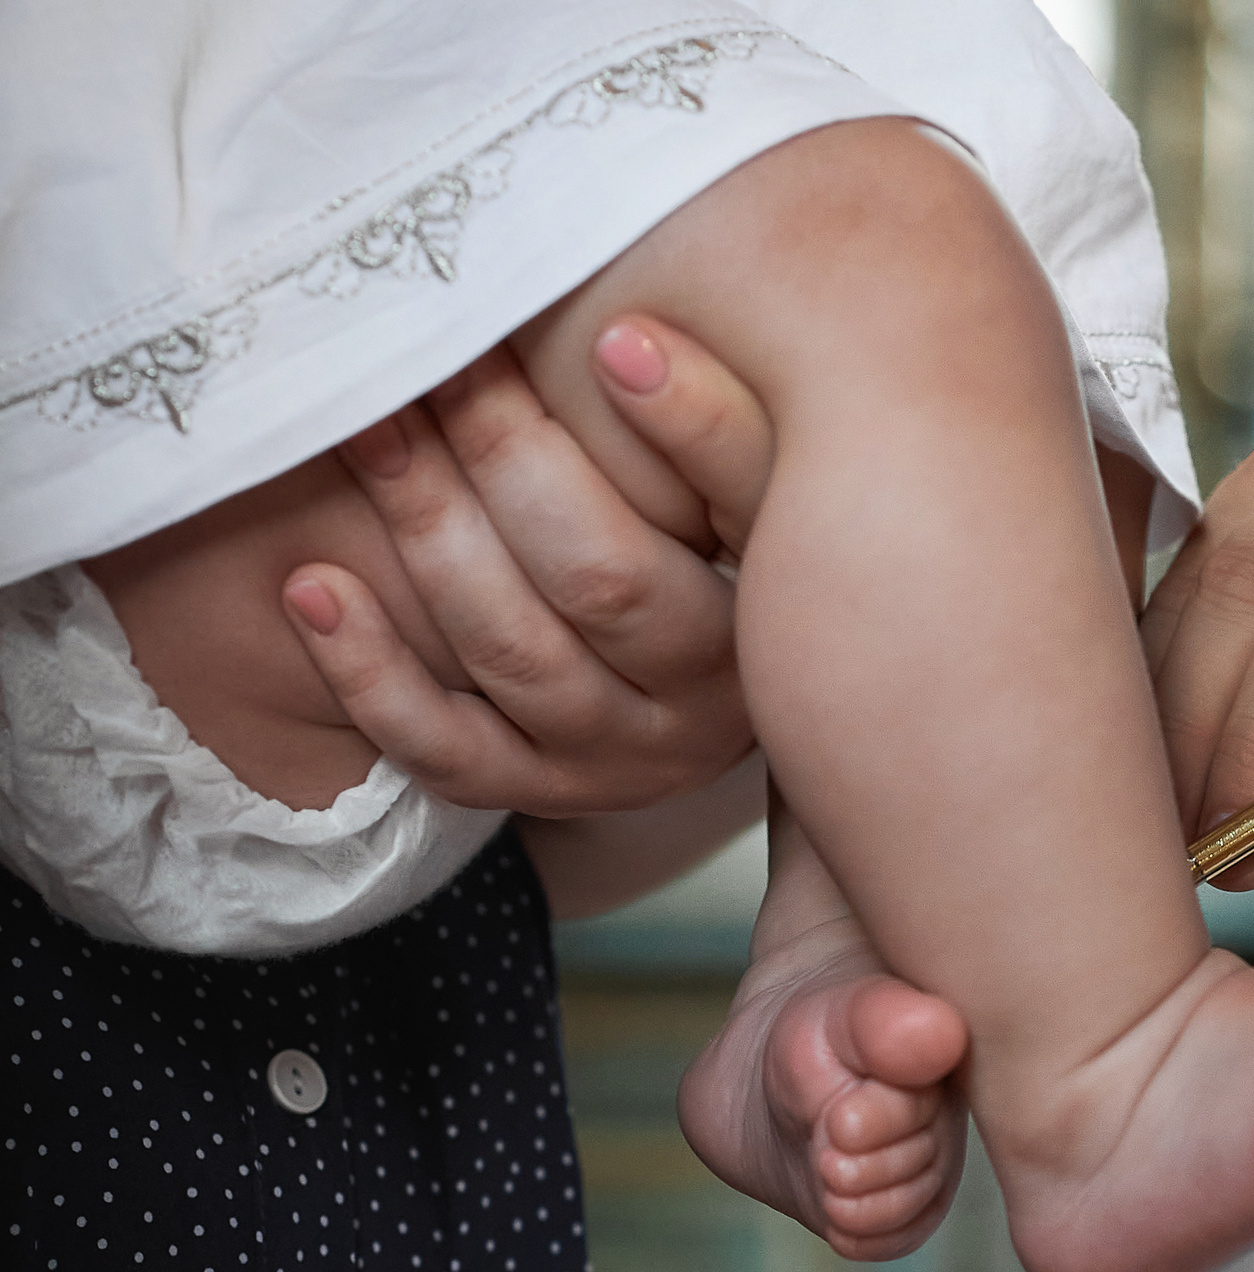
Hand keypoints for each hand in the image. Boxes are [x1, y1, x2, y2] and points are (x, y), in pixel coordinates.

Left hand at [281, 334, 774, 815]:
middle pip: (598, 579)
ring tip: (365, 428)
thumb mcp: (769, 490)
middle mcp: (704, 704)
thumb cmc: (732, 552)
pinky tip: (312, 587)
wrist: (721, 686)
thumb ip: (731, 421)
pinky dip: (368, 670)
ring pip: (510, 651)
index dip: (681, 420)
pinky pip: (443, 748)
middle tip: (437, 352)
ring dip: (425, 529)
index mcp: (778, 613)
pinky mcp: (536, 793)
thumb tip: (633, 340)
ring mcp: (616, 760)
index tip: (608, 333)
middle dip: (502, 451)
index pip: (730, 510)